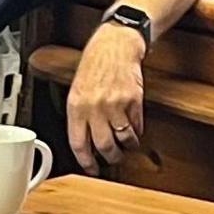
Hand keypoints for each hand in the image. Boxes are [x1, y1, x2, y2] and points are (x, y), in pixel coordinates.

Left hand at [69, 32, 147, 171]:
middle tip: (113, 159)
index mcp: (76, 106)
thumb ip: (79, 115)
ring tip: (127, 146)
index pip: (78, 143)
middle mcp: (95, 107)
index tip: (92, 168)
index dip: (86, 161)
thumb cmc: (95, 65)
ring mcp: (115, 105)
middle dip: (110, 158)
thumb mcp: (76, 90)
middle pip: (104, 146)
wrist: (116, 45)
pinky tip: (135, 130)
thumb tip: (84, 142)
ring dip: (127, 147)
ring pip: (123, 139)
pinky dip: (137, 132)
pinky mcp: (134, 101)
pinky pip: (137, 126)